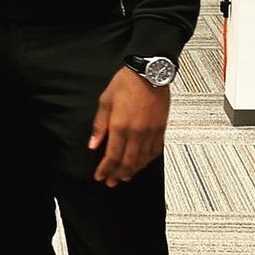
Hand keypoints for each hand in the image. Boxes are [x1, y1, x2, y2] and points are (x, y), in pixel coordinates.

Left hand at [89, 67, 169, 186]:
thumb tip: (93, 145)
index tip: (100, 177)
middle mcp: (137, 133)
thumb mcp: (105, 102)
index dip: (105, 170)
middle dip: (118, 175)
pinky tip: (142, 163)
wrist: (150, 72)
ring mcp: (151, 132)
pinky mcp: (161, 128)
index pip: (112, 156)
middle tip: (112, 183)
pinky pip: (155, 151)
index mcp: (120, 126)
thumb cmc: (126, 83)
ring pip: (142, 159)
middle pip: (128, 162)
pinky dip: (147, 160)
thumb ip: (99, 126)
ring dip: (133, 170)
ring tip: (125, 177)